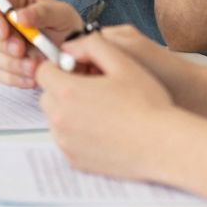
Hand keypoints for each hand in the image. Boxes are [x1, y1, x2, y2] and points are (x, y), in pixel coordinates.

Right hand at [0, 0, 83, 88]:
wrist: (73, 52)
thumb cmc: (65, 26)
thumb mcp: (61, 14)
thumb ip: (41, 12)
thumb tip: (18, 17)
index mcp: (12, 0)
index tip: (4, 32)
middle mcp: (0, 21)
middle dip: (3, 46)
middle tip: (22, 51)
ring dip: (11, 64)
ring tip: (34, 67)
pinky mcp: (2, 64)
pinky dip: (14, 78)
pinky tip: (31, 79)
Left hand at [38, 34, 176, 180]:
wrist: (163, 145)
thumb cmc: (147, 103)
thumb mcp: (123, 62)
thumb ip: (91, 45)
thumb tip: (69, 48)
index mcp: (68, 92)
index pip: (43, 72)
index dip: (59, 67)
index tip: (77, 70)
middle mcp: (61, 119)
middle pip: (47, 96)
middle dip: (63, 89)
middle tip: (92, 90)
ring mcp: (66, 143)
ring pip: (56, 120)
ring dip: (69, 111)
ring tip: (101, 111)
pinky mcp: (75, 161)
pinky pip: (66, 141)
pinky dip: (77, 134)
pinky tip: (103, 130)